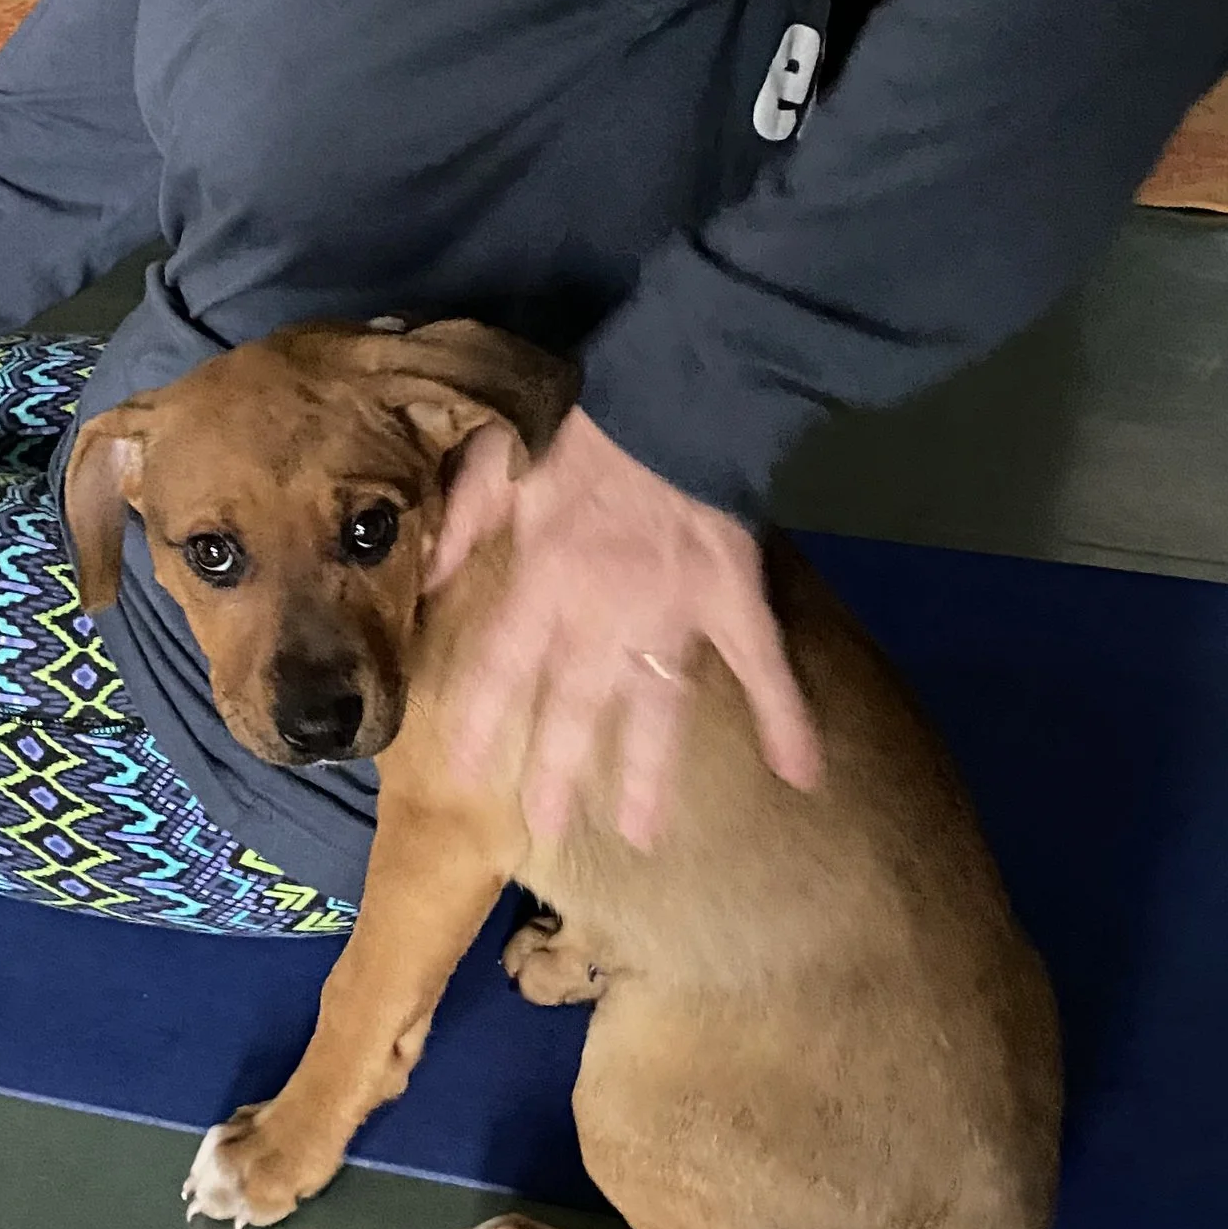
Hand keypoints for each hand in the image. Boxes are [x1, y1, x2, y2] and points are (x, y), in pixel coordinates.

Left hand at [432, 407, 820, 847]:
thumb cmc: (585, 423)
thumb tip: (424, 582)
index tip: (460, 771)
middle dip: (557, 773)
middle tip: (542, 831)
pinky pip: (762, 668)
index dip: (478, 718)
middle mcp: (602, 614)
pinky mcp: (733, 601)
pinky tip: (803, 773)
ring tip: (642, 835)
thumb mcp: (498, 460)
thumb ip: (460, 524)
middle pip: (574, 709)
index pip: (501, 665)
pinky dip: (787, 717)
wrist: (676, 393)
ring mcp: (673, 615)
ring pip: (656, 710)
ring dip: (648, 774)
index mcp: (542, 580)